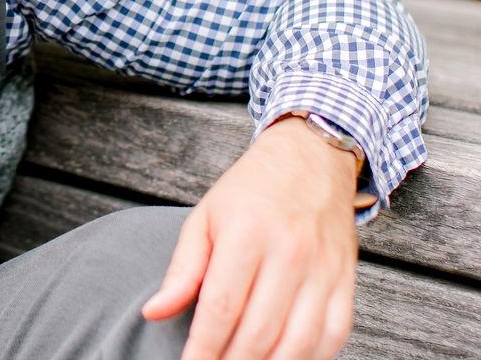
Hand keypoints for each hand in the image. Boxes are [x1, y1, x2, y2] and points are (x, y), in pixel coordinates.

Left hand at [143, 116, 358, 359]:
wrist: (310, 159)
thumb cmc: (251, 190)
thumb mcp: (205, 216)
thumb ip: (182, 269)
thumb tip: (154, 312)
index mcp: (246, 233)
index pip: (221, 307)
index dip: (202, 347)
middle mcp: (288, 253)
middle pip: (258, 333)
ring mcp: (322, 271)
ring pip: (296, 345)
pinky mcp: (345, 283)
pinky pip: (331, 339)